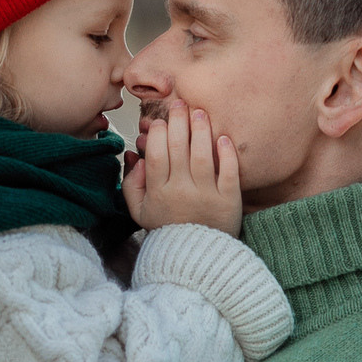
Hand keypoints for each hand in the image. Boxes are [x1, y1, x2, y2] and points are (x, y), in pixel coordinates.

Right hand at [122, 100, 241, 235]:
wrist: (196, 258)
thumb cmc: (167, 228)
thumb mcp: (140, 211)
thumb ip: (131, 183)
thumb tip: (134, 154)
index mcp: (159, 192)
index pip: (156, 154)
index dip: (157, 133)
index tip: (159, 122)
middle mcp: (181, 191)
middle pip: (178, 148)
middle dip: (178, 122)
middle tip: (180, 104)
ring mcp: (206, 195)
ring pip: (202, 155)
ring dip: (200, 130)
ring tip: (199, 112)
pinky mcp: (229, 200)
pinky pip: (228, 171)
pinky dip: (226, 153)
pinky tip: (222, 138)